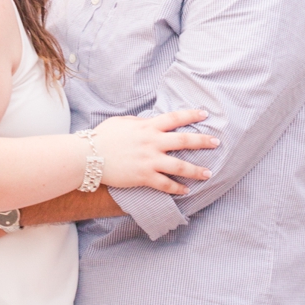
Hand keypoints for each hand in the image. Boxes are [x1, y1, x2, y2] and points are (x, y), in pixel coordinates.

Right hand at [92, 108, 219, 194]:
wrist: (87, 156)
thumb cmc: (101, 137)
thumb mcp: (121, 122)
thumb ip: (138, 123)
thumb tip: (149, 122)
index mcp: (147, 127)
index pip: (174, 118)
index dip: (191, 115)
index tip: (205, 113)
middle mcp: (152, 143)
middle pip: (184, 141)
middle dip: (203, 141)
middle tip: (216, 143)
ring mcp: (149, 160)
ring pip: (180, 166)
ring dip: (196, 170)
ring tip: (208, 173)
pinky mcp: (144, 176)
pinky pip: (166, 184)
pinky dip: (178, 189)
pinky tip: (186, 191)